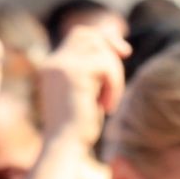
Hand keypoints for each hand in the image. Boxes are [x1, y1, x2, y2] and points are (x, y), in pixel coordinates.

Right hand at [36, 25, 127, 146]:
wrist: (66, 144)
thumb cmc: (80, 128)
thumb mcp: (88, 94)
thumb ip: (95, 73)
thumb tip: (117, 50)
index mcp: (54, 65)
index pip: (81, 34)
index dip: (105, 38)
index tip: (125, 52)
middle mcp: (54, 62)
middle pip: (91, 35)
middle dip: (112, 51)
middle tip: (122, 71)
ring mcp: (60, 66)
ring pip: (100, 50)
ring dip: (115, 75)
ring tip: (109, 101)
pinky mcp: (72, 74)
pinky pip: (105, 66)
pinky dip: (114, 86)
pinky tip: (107, 107)